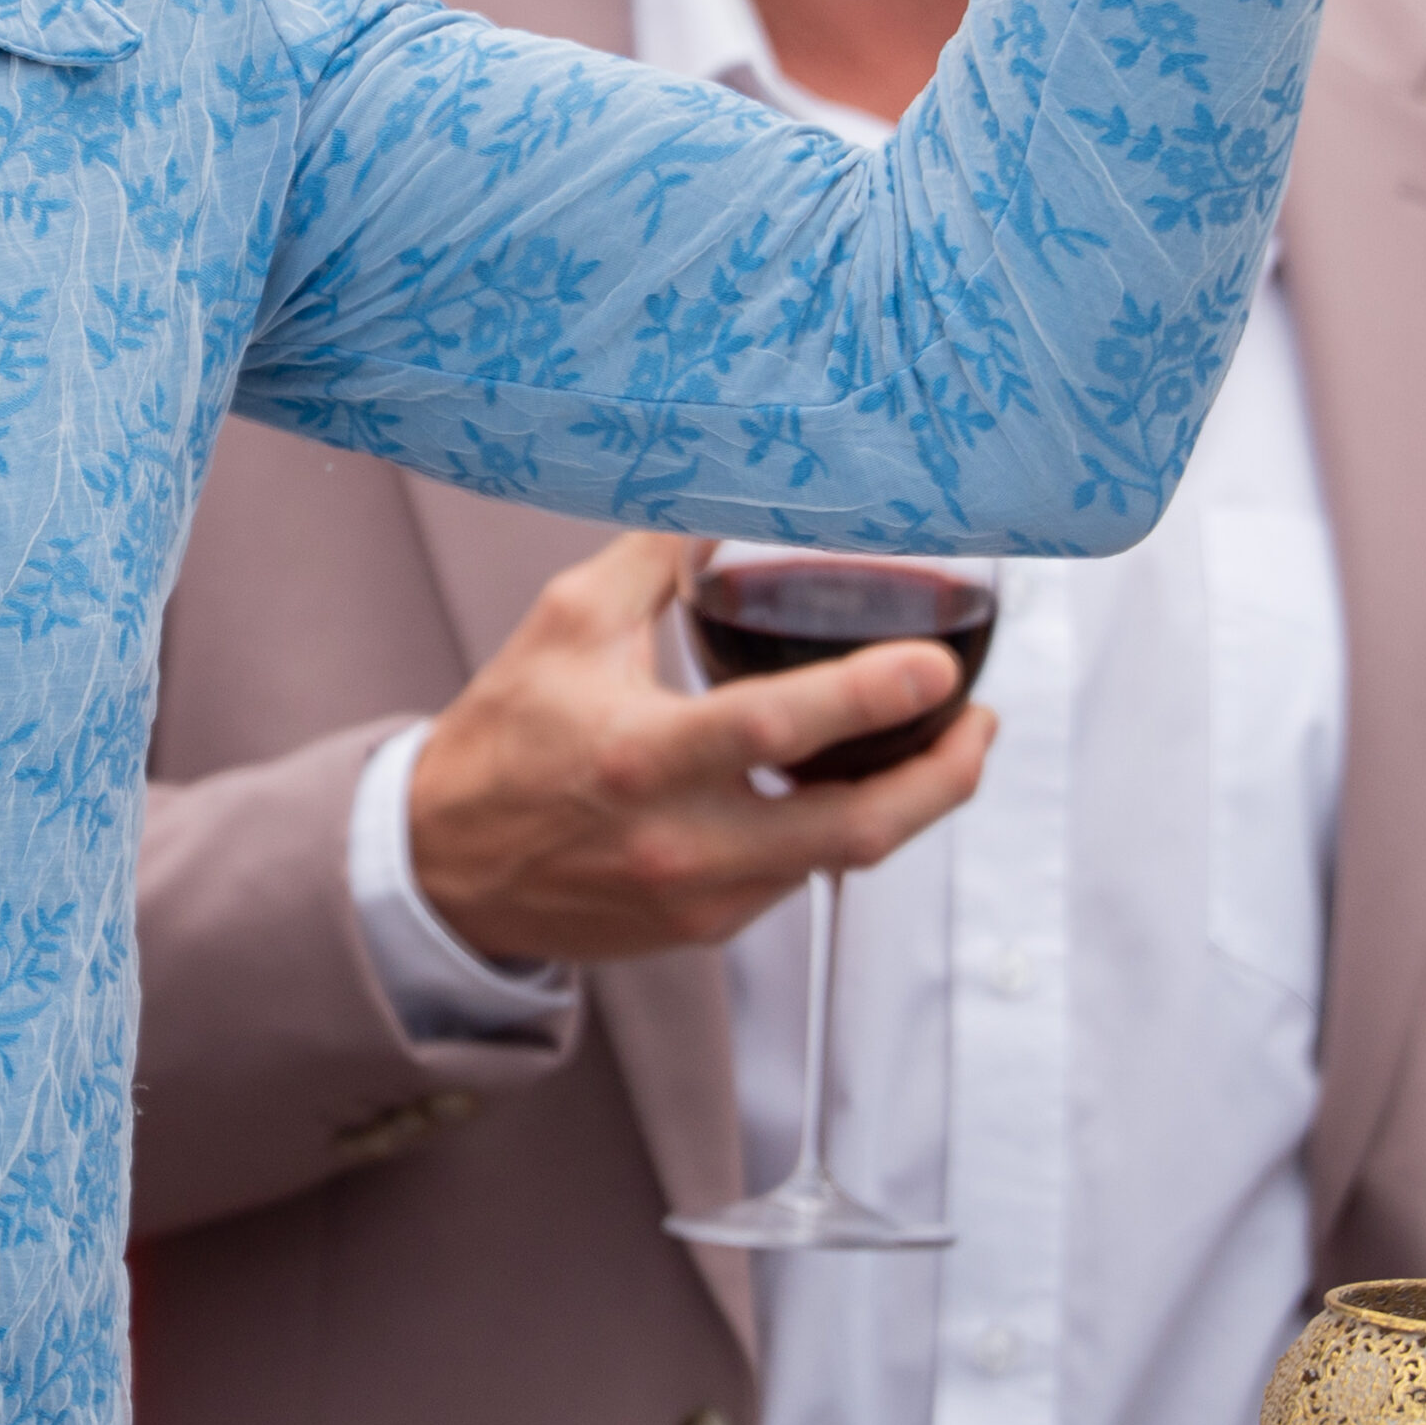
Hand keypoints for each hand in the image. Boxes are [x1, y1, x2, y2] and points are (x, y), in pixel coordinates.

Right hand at [408, 533, 992, 969]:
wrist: (445, 865)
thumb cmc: (506, 735)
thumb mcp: (566, 622)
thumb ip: (658, 558)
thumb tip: (730, 495)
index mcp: (640, 756)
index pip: (779, 730)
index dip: (871, 694)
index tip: (937, 664)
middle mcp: (679, 841)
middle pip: (855, 828)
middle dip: (944, 777)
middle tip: (980, 721)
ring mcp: (700, 898)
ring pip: (840, 856)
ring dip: (900, 800)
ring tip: (937, 740)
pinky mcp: (706, 930)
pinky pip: (800, 876)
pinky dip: (834, 827)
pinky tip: (845, 781)